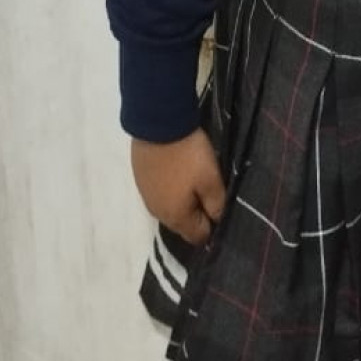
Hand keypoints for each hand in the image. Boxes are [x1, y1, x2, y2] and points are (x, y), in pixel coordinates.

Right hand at [131, 128, 226, 246]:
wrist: (158, 124)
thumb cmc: (188, 155)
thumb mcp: (211, 179)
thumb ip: (216, 204)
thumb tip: (217, 222)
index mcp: (176, 217)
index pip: (198, 236)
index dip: (212, 225)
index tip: (219, 205)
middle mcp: (158, 213)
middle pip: (183, 224)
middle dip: (197, 213)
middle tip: (209, 189)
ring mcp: (146, 196)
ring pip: (171, 208)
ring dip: (183, 200)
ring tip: (193, 178)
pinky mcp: (141, 179)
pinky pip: (160, 193)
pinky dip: (170, 187)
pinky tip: (177, 171)